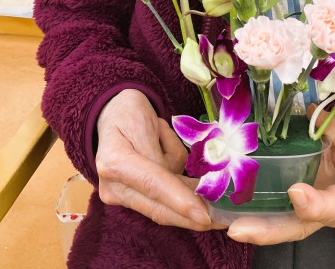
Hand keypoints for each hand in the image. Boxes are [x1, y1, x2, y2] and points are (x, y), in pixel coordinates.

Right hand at [96, 88, 224, 230]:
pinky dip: (181, 194)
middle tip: (223, 222)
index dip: (179, 200)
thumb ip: (161, 154)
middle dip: (191, 217)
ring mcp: (121, 197)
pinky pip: (163, 200)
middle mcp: (113, 186)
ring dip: (190, 207)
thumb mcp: (147, 121)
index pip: (152, 183)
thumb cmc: (130, 112)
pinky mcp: (132, 199)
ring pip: (164, 208)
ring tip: (220, 210)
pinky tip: (192, 183)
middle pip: (157, 208)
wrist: (112, 114)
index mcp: (114, 160)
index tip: (204, 215)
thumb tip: (180, 182)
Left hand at [226, 110, 334, 244]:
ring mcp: (310, 207)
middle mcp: (329, 210)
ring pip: (281, 222)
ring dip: (252, 225)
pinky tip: (225, 208)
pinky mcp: (295, 198)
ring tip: (224, 223)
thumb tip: (314, 113)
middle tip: (238, 230)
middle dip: (267, 230)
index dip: (315, 204)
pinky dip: (251, 211)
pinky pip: (274, 209)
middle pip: (298, 226)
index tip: (295, 192)